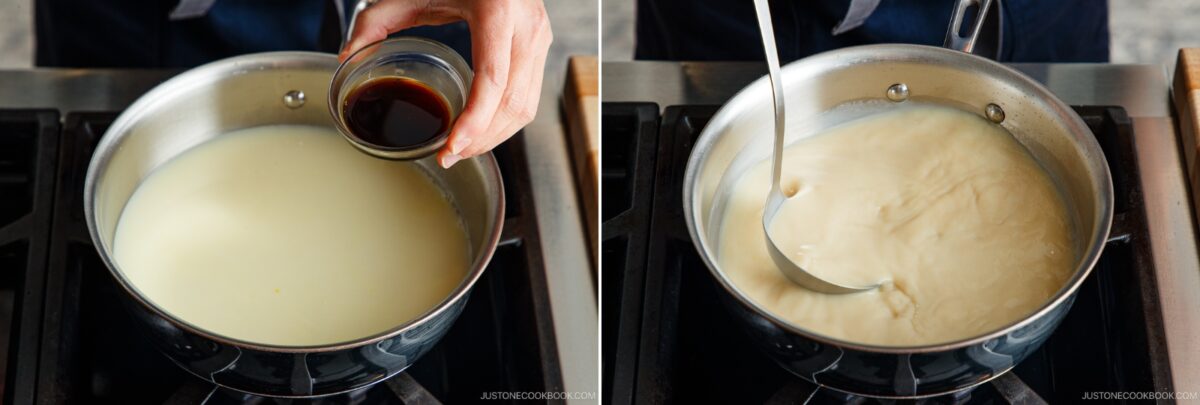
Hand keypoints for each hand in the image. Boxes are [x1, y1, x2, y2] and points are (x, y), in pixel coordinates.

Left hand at [340, 0, 552, 167]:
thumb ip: (376, 19)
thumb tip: (347, 54)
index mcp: (498, 11)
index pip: (493, 80)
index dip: (474, 121)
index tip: (451, 147)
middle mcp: (527, 27)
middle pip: (513, 103)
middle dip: (482, 139)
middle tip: (449, 156)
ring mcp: (539, 38)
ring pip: (526, 107)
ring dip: (495, 136)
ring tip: (462, 149)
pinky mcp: (540, 46)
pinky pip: (529, 96)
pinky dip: (505, 121)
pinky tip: (479, 129)